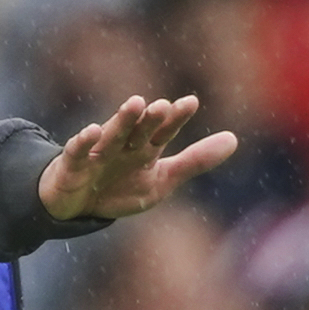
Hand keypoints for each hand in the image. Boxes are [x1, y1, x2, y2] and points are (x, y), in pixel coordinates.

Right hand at [38, 95, 237, 220]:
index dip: (176, 119)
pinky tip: (92, 131)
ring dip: (123, 120)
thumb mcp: (163, 179)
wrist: (79, 206)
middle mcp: (124, 145)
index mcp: (146, 148)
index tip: (191, 103)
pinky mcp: (73, 164)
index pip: (164, 131)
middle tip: (163, 105)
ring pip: (113, 134)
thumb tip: (235, 139)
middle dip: (150, 118)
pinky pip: (78, 151)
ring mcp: (99, 153)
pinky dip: (84, 142)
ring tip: (135, 103)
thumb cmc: (121, 187)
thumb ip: (196, 160)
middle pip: (140, 130)